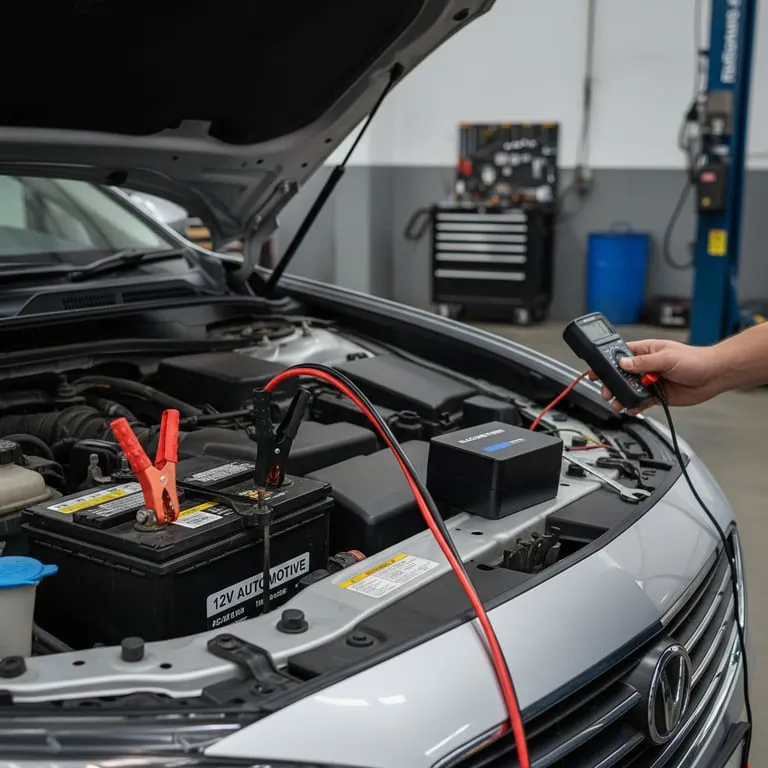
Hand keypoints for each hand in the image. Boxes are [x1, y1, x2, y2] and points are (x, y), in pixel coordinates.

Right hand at [588, 338, 720, 414]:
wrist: (713, 376)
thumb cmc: (695, 360)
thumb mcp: (666, 358)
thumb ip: (643, 362)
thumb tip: (623, 363)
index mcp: (645, 352)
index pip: (620, 355)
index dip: (607, 363)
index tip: (597, 371)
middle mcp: (645, 366)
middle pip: (621, 375)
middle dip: (612, 384)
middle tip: (607, 391)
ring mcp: (650, 381)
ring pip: (629, 390)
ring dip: (622, 396)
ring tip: (617, 402)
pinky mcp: (656, 395)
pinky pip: (640, 402)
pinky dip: (634, 406)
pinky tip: (631, 408)